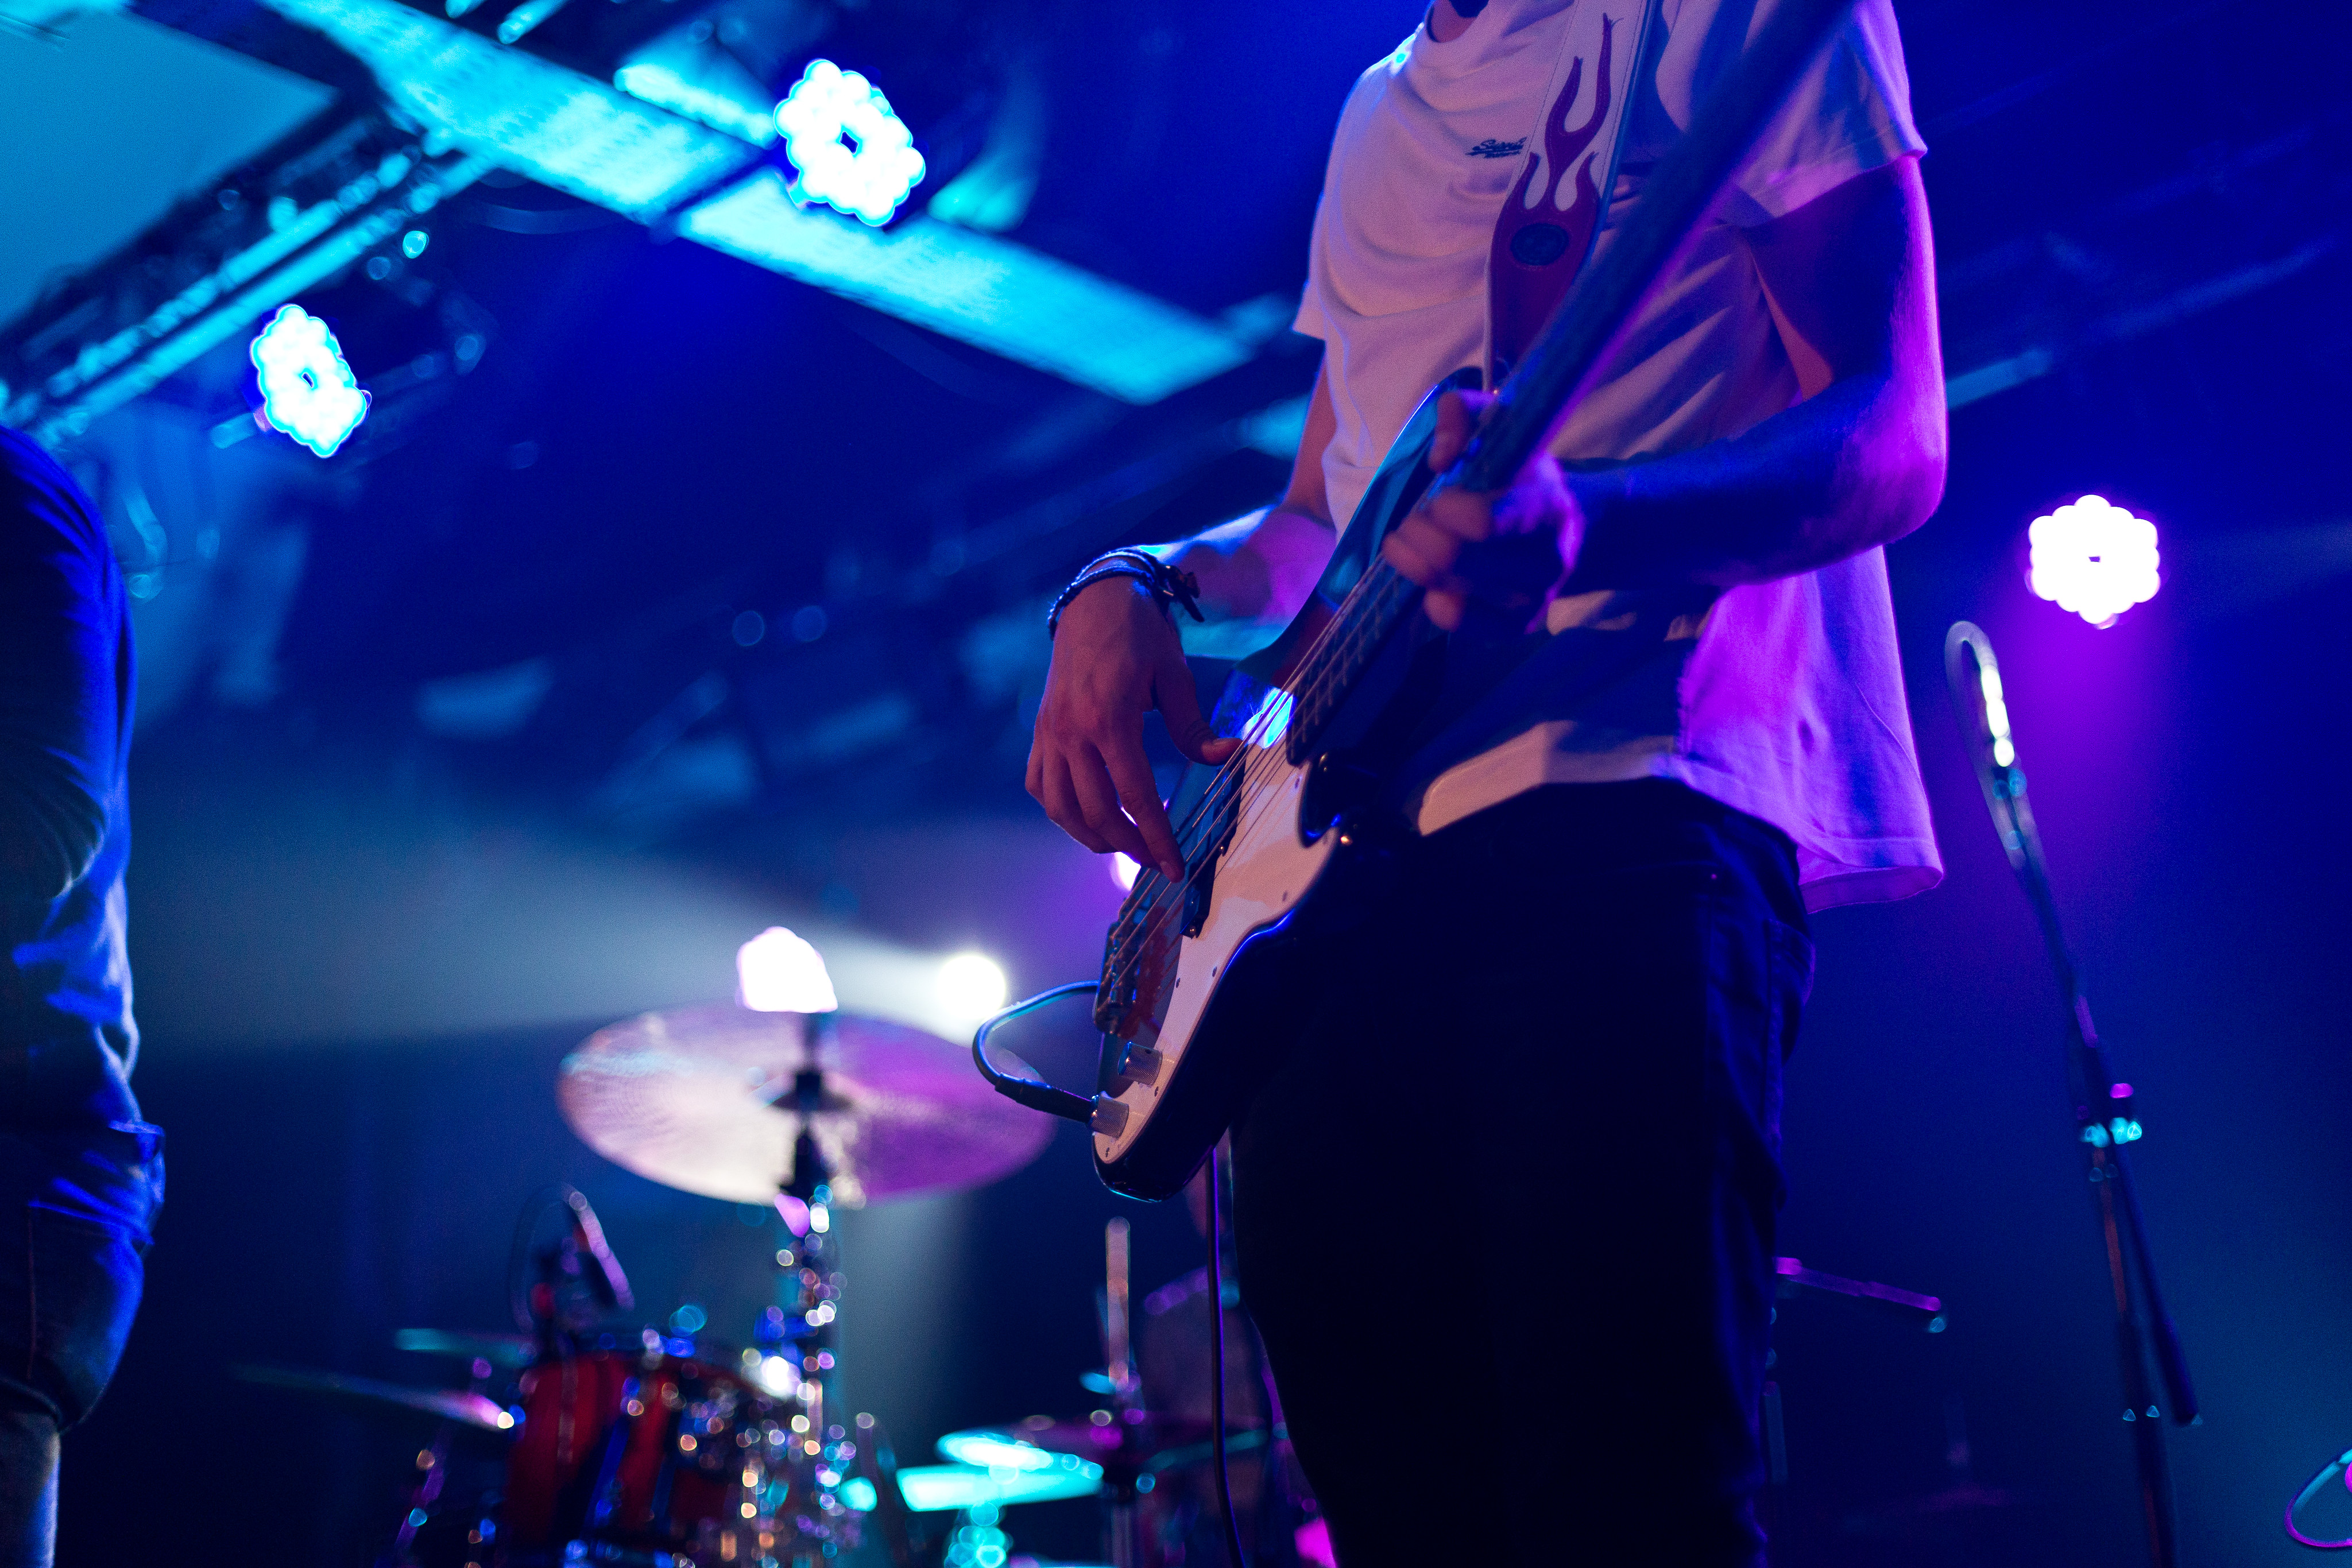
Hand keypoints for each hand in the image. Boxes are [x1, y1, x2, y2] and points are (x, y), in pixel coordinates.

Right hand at [1027, 578, 1240, 876]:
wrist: (1094, 600)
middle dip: (1128, 845)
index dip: (1157, 837)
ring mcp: (1050, 733)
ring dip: (1090, 836)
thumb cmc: (1140, 635)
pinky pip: (1039, 784)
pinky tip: (1083, 816)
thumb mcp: (1174, 676)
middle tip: (1153, 860)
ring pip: (1060, 807)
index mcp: (1109, 718)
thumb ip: (1193, 725)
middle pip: (1095, 811)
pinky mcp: (1040, 731)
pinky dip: (1059, 809)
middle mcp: (1071, 731)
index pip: (1135, 795)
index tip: (1174, 867)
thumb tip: (1225, 757)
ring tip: (1121, 846)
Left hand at [1379, 389, 1584, 631]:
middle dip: (1417, 531)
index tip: (1441, 495)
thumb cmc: (1522, 477)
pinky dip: (1428, 593)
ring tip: (1417, 538)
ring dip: (1413, 558)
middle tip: (1418, 517)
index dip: (1445, 508)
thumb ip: (1465, 416)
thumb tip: (1440, 455)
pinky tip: (1435, 575)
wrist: (1570, 531)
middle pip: (1449, 558)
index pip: (1482, 523)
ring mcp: (1531, 601)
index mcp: (1545, 509)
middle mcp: (1544, 563)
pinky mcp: (1515, 629)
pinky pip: (1450, 619)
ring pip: (1442, 587)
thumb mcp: (1502, 431)